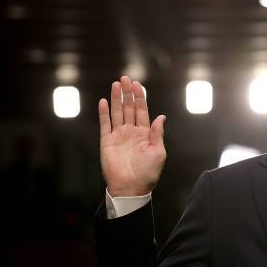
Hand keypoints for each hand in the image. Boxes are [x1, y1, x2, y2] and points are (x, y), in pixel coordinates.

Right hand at [98, 76, 166, 196]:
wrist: (131, 187)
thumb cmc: (147, 172)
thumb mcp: (158, 152)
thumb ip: (157, 133)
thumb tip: (162, 116)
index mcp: (145, 134)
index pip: (141, 111)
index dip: (139, 97)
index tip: (137, 84)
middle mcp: (131, 132)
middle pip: (128, 108)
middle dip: (127, 93)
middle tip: (125, 79)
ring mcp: (118, 136)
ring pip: (117, 112)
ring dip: (116, 98)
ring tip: (116, 84)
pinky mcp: (106, 141)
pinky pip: (104, 124)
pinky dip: (104, 113)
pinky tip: (104, 101)